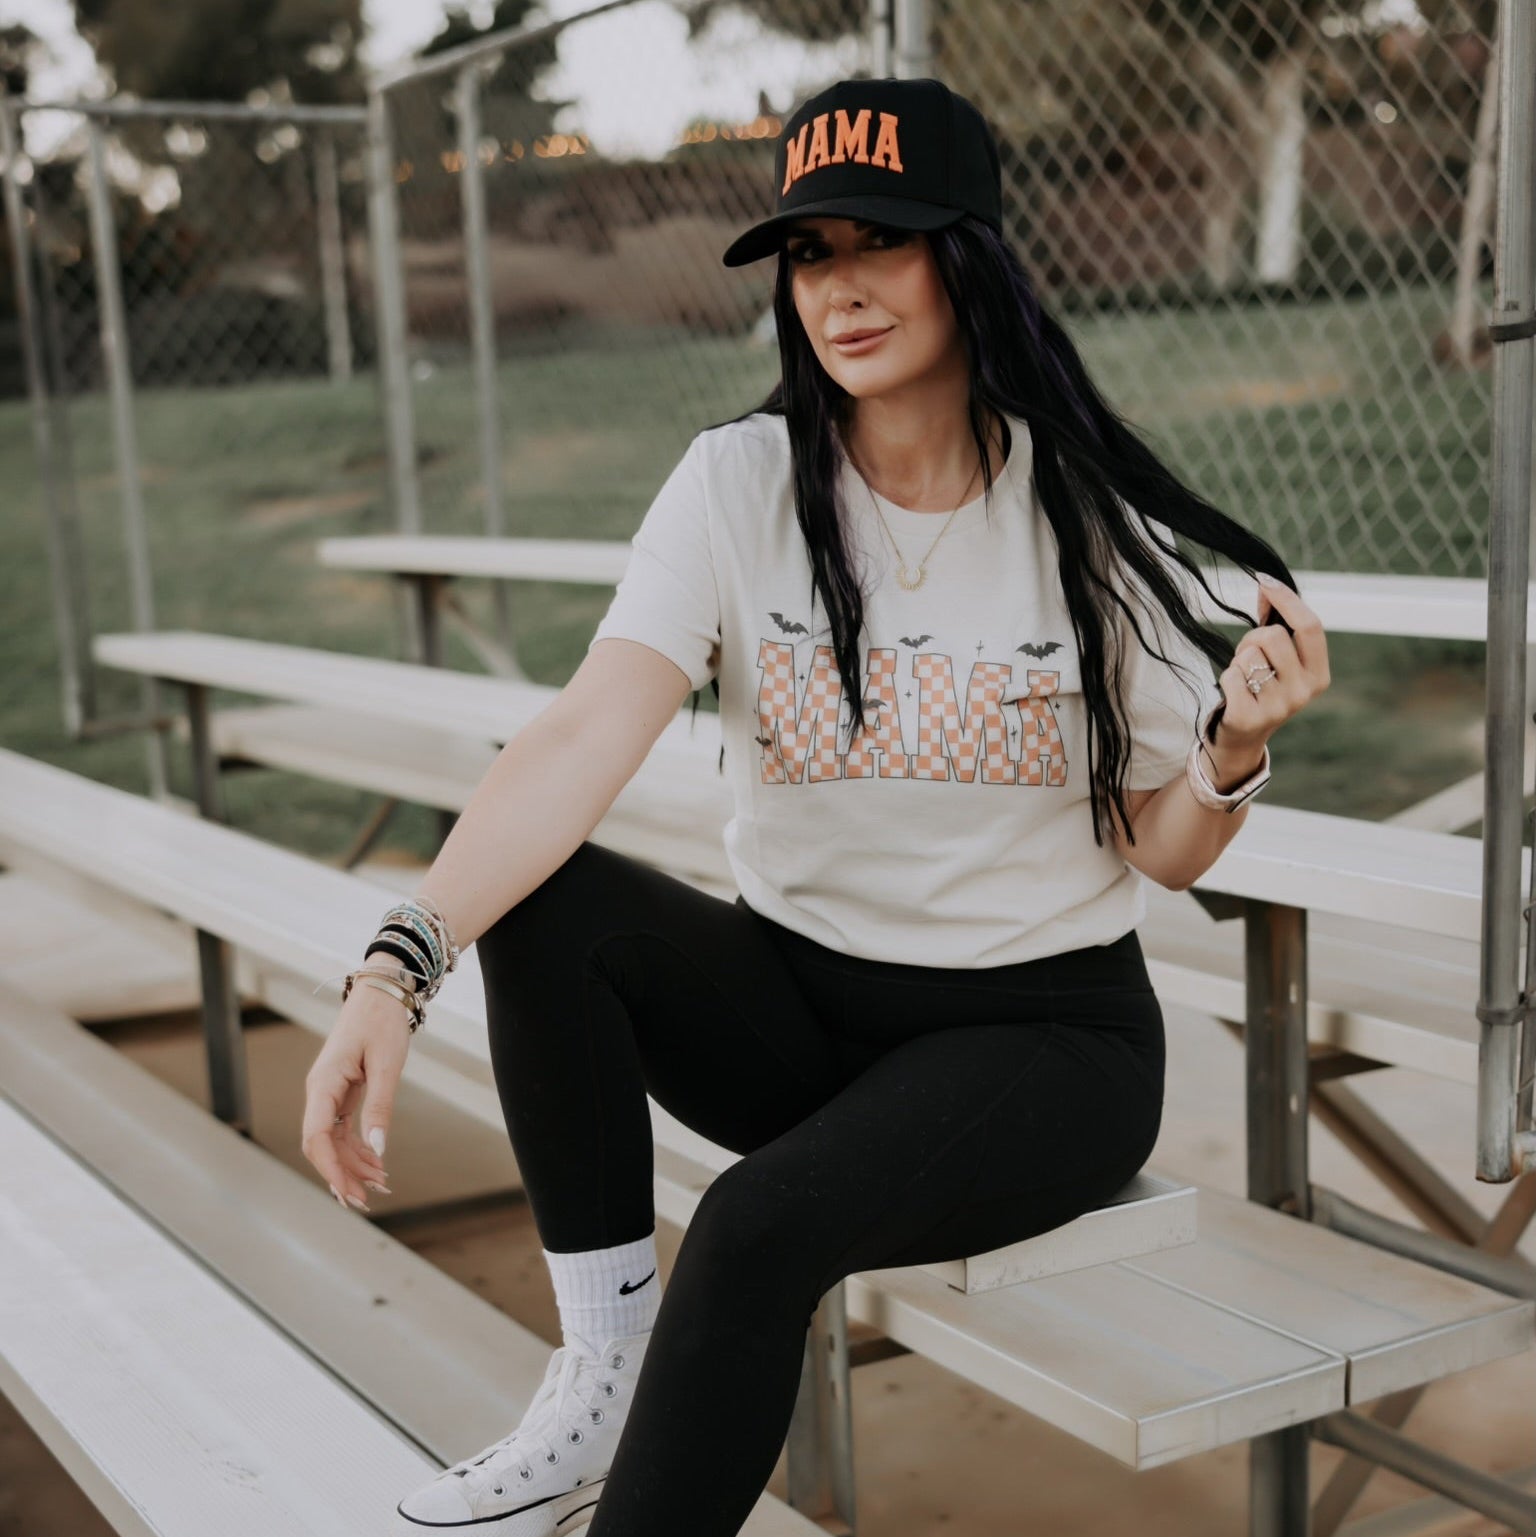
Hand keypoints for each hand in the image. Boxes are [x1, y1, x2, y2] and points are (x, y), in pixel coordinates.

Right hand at [300, 981, 410, 1210]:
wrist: (382, 991)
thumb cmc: (382, 1021)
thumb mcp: (387, 1064)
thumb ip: (380, 1106)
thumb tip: (378, 1149)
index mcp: (323, 1083)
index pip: (316, 1136)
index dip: (330, 1168)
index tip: (349, 1192)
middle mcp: (320, 1091)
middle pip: (320, 1145)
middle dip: (341, 1174)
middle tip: (366, 1200)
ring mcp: (329, 1092)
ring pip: (333, 1140)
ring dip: (352, 1164)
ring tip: (379, 1185)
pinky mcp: (341, 1091)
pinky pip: (343, 1128)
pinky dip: (358, 1148)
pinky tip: (376, 1163)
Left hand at [1208, 574, 1330, 765]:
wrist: (1243, 736)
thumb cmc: (1261, 686)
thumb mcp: (1277, 658)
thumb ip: (1276, 623)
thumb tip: (1266, 584)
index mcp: (1319, 674)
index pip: (1310, 627)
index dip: (1287, 599)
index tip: (1265, 580)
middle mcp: (1305, 692)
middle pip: (1274, 636)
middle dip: (1253, 637)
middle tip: (1248, 655)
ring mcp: (1280, 707)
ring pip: (1250, 655)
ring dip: (1239, 660)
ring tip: (1243, 676)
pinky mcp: (1251, 717)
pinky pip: (1232, 675)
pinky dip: (1227, 677)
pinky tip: (1234, 692)